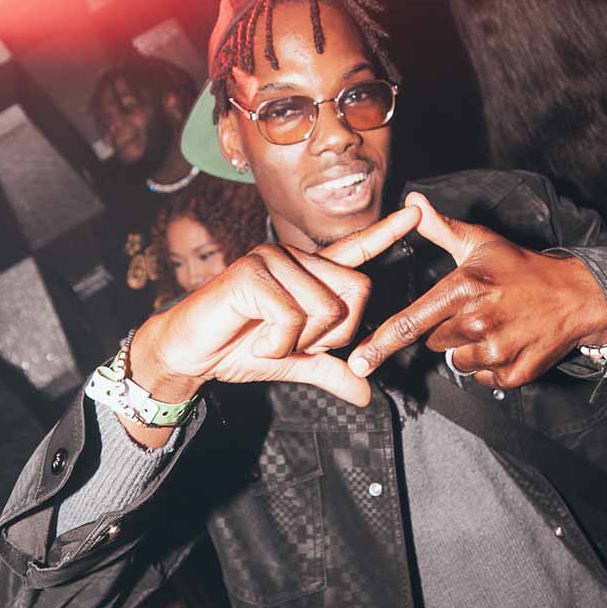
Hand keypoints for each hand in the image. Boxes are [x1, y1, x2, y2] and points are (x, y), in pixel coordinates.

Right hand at [130, 204, 421, 418]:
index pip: (356, 250)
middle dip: (332, 335)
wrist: (190, 354)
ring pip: (327, 310)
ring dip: (299, 342)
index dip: (388, 232)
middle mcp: (295, 257)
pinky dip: (276, 344)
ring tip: (266, 338)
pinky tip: (253, 339)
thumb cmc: (238, 348)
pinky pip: (293, 317)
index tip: (417, 212)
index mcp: (310, 274)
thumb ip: (331, 371)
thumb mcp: (294, 363)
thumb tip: (366, 395)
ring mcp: (273, 259)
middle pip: (357, 293)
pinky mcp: (252, 272)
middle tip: (291, 341)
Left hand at [348, 192, 606, 388]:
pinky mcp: (514, 373)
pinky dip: (492, 366)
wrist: (577, 296)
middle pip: (434, 341)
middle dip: (447, 329)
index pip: (412, 321)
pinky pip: (482, 377)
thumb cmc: (523, 269)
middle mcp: (478, 321)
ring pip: (458, 361)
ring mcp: (498, 350)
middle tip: (476, 311)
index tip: (359, 361)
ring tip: (494, 326)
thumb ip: (441, 228)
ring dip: (469, 349)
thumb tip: (413, 202)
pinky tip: (508, 342)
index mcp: (464, 288)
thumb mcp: (481, 242)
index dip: (381, 343)